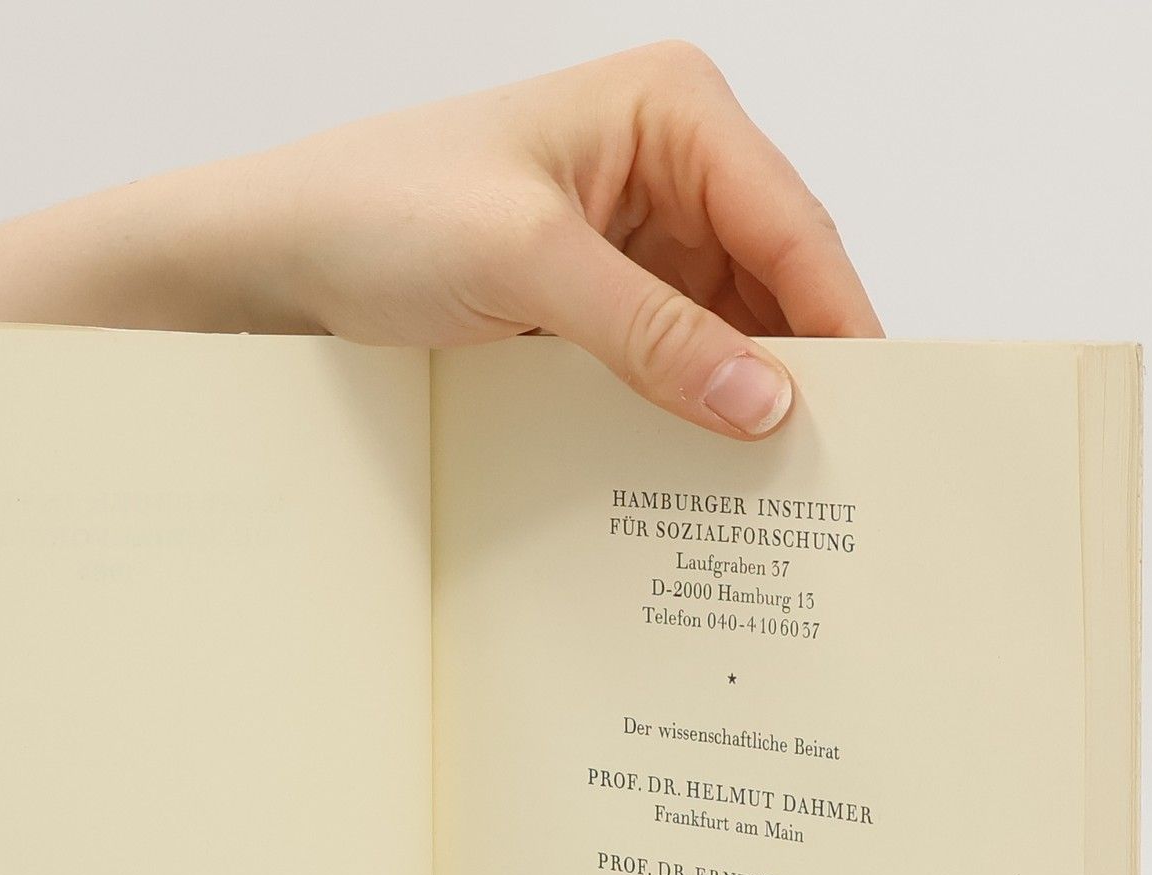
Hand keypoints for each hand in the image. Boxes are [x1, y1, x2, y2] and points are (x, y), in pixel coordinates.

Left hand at [259, 42, 880, 437]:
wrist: (280, 254)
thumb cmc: (380, 209)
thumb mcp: (526, 263)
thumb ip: (651, 334)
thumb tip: (762, 400)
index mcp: (672, 111)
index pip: (791, 224)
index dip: (838, 323)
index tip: (872, 415)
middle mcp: (668, 164)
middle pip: (772, 281)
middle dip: (795, 369)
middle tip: (828, 471)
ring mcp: (634, 235)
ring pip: (726, 329)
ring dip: (738, 399)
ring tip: (767, 485)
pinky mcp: (597, 296)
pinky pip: (669, 356)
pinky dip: (683, 407)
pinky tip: (696, 465)